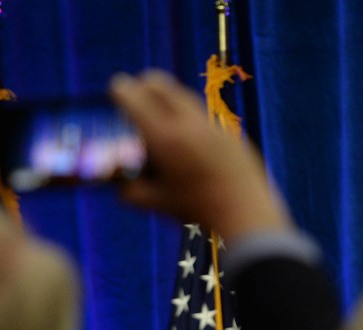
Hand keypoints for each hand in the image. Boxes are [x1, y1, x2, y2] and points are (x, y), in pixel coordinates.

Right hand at [108, 70, 292, 240]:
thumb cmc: (198, 209)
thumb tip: (120, 186)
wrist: (246, 212)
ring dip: (168, 98)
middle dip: (144, 84)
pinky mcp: (230, 133)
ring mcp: (212, 125)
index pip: (134, 97)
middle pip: (160, 84)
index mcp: (164, 137)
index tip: (116, 90)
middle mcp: (188, 123)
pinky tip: (189, 135)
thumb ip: (132, 192)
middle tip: (137, 91)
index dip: (120, 90)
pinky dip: (190, 118)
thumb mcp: (158, 203)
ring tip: (161, 111)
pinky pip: (204, 117)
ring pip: (184, 97)